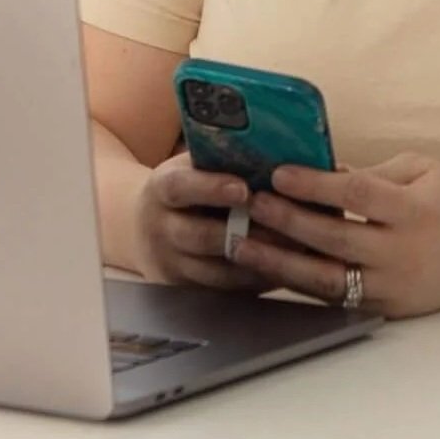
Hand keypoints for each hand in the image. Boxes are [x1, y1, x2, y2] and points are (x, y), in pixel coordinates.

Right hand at [131, 152, 273, 291]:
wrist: (144, 229)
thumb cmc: (186, 188)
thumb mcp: (190, 167)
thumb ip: (220, 159)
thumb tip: (271, 146)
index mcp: (161, 190)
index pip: (180, 188)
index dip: (211, 189)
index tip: (244, 188)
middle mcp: (161, 230)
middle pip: (200, 236)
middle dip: (243, 232)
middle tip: (284, 223)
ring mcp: (173, 265)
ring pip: (218, 272)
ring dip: (258, 261)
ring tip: (296, 247)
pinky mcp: (187, 291)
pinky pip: (227, 292)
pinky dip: (256, 280)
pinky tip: (284, 268)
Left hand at [234, 153, 439, 318]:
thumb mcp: (419, 169)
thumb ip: (371, 171)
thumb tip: (319, 169)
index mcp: (414, 209)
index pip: (357, 195)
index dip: (315, 185)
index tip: (278, 174)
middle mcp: (403, 252)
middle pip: (336, 239)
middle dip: (288, 222)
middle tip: (250, 205)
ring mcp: (393, 286)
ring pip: (328, 280)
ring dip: (280, 263)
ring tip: (240, 246)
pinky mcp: (386, 308)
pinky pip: (335, 299)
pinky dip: (300, 285)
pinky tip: (268, 270)